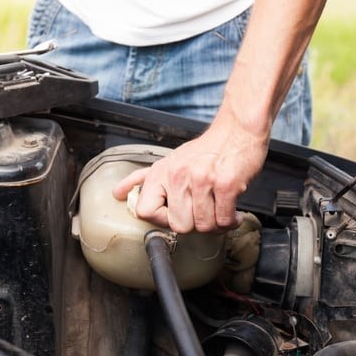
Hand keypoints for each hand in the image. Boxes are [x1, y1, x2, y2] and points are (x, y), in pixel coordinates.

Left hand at [112, 121, 267, 233]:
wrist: (237, 130)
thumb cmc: (205, 149)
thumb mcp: (168, 161)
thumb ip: (143, 179)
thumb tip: (118, 193)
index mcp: (160, 172)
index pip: (145, 212)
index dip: (161, 219)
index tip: (174, 215)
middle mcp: (178, 176)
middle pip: (179, 225)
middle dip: (194, 224)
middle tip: (203, 212)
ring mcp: (202, 180)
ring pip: (204, 226)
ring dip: (215, 224)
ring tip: (219, 210)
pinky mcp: (225, 184)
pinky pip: (223, 220)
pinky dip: (230, 221)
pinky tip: (232, 212)